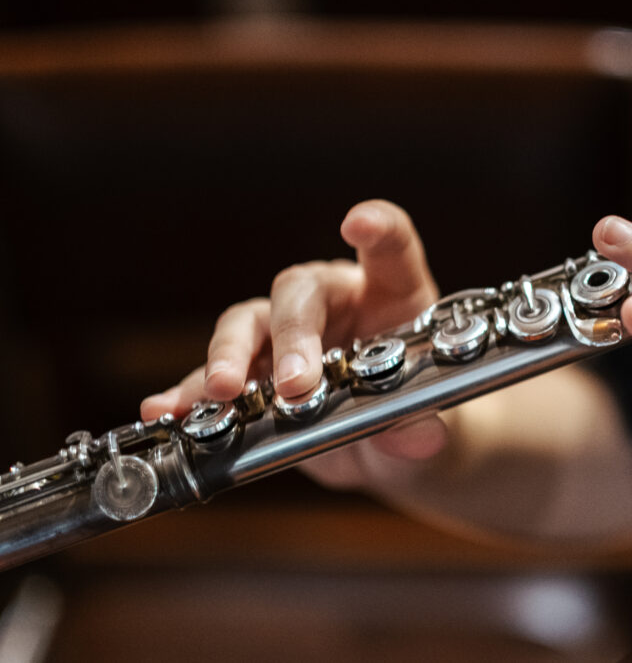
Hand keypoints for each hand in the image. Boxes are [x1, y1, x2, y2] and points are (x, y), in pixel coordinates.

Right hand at [140, 199, 447, 485]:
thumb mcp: (424, 422)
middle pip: (300, 292)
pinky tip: (167, 408)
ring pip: (247, 323)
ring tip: (222, 390)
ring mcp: (284, 334)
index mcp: (390, 295)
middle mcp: (332, 301)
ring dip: (230, 356)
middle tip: (294, 383)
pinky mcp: (252, 373)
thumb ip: (420, 427)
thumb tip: (419, 439)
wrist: (386, 445)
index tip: (361, 225)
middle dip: (292, 334)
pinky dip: (189, 393)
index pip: (390, 248)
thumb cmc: (412, 411)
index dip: (379, 230)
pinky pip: (212, 377)